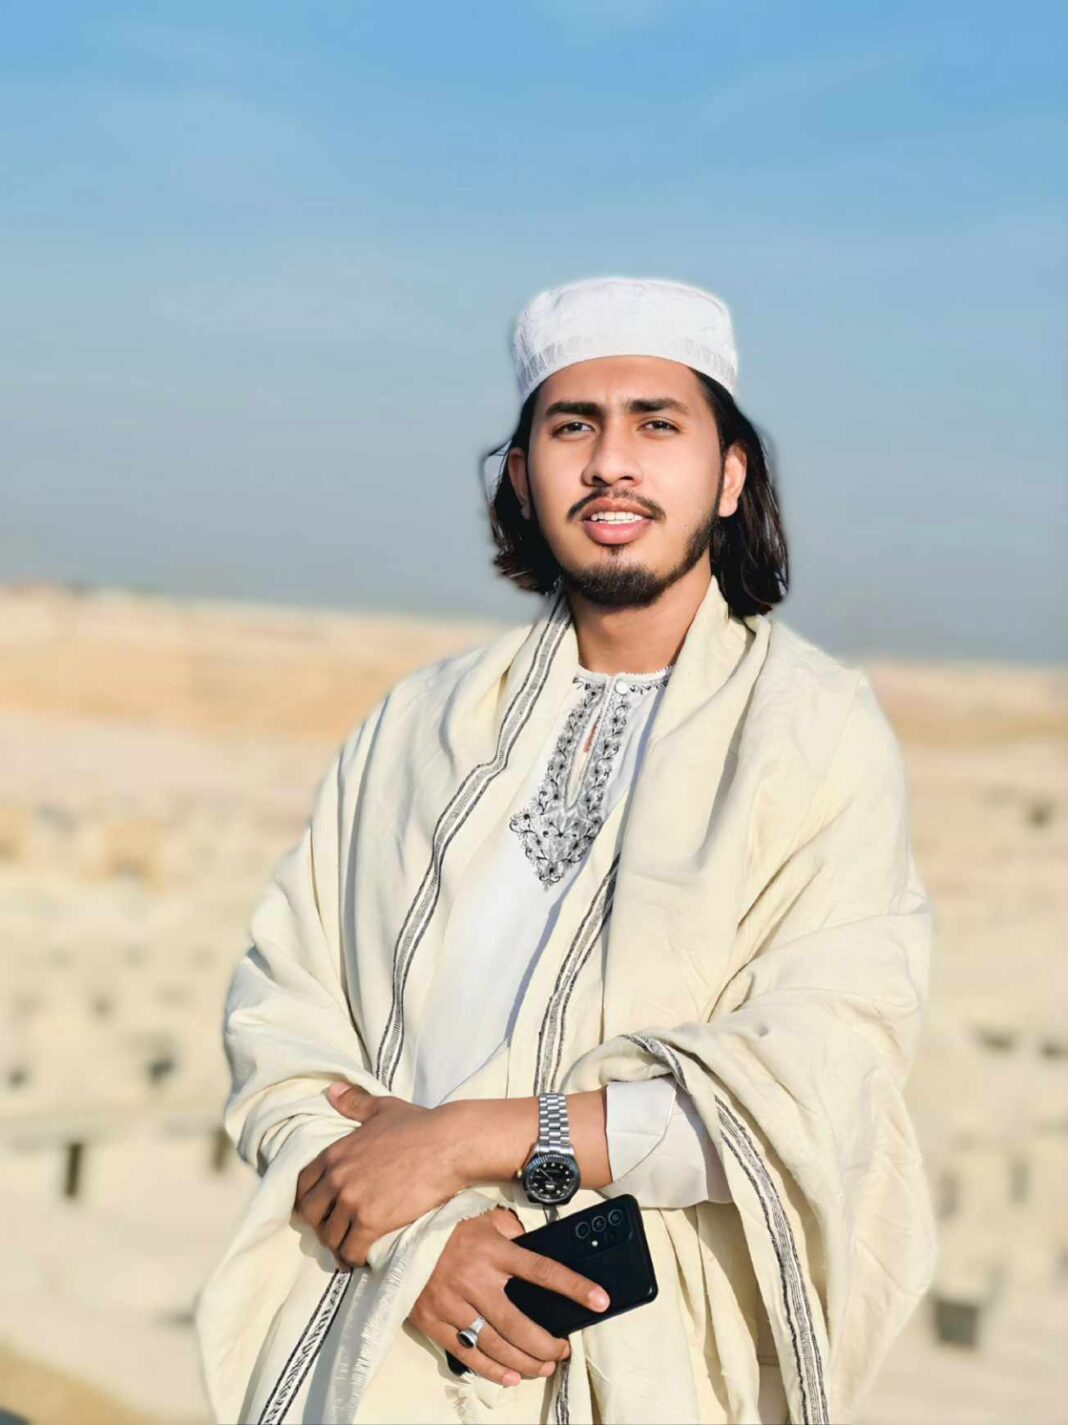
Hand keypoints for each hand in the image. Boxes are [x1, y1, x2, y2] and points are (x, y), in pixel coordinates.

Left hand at [294, 1084, 464, 1267]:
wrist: (448, 1145)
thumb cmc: (419, 1125)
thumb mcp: (382, 1109)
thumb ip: (354, 1103)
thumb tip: (331, 1091)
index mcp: (335, 1153)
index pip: (303, 1185)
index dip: (310, 1199)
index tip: (323, 1207)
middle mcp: (337, 1178)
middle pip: (310, 1214)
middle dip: (321, 1224)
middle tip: (337, 1229)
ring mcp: (352, 1201)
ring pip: (330, 1236)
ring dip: (338, 1244)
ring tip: (350, 1247)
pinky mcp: (371, 1222)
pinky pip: (351, 1250)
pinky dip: (355, 1257)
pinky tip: (364, 1256)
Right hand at [406, 1206, 609, 1387]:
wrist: (397, 1235)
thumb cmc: (446, 1226)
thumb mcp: (482, 1218)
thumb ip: (510, 1231)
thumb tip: (531, 1245)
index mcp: (493, 1251)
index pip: (543, 1271)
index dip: (574, 1287)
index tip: (600, 1300)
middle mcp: (475, 1279)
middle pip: (521, 1324)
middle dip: (547, 1344)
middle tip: (561, 1351)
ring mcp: (453, 1304)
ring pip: (496, 1345)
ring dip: (525, 1362)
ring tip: (542, 1367)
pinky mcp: (433, 1321)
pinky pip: (468, 1353)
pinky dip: (492, 1370)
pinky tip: (511, 1376)